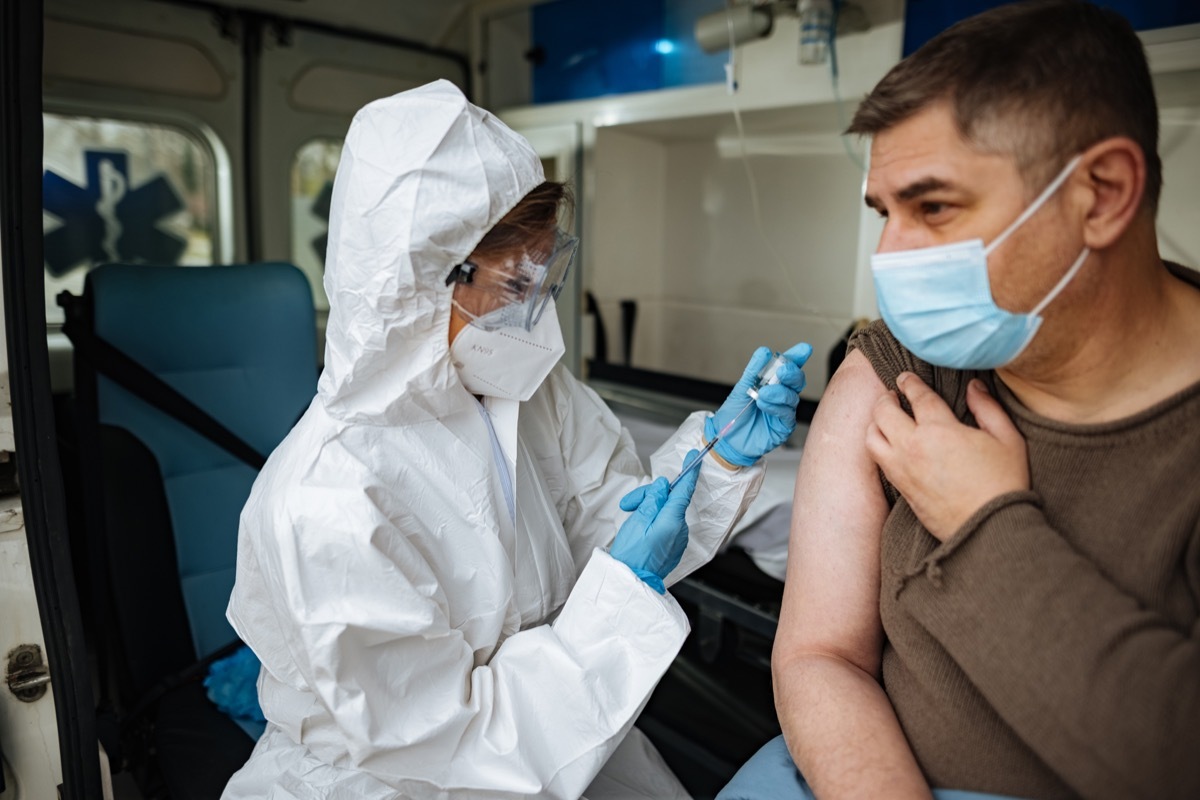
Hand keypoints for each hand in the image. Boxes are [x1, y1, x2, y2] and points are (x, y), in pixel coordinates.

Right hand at [609, 451, 700, 592]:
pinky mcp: (674, 547)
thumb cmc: (630, 555)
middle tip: (628, 504)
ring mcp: (679, 540)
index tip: (694, 457)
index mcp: (673, 521)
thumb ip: (653, 500)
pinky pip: (666, 526)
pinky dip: (654, 522)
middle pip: (669, 501)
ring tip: (630, 519)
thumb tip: (664, 485)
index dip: (689, 472)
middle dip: (650, 497)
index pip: (684, 491)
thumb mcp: (638, 521)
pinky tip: (639, 530)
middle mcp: (681, 530)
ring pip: (666, 513)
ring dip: (649, 510)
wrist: (630, 583)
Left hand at [707, 343, 812, 466]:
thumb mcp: (742, 388)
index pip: (789, 367)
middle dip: (792, 373)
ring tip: (762, 394)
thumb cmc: (735, 413)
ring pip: (792, 396)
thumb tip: (764, 351)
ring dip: (778, 392)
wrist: (727, 438)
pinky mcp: (784, 426)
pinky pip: (787, 414)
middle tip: (781, 370)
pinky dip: (776, 406)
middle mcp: (782, 395)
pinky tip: (764, 404)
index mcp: (773, 383)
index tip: (804, 349)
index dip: (798, 357)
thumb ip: (754, 370)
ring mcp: (785, 411)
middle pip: (797, 381)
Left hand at [866, 373, 1028, 540]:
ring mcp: (902, 469)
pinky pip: (878, 460)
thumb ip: (988, 408)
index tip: (905, 377)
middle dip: (885, 398)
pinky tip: (889, 443)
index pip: (916, 396)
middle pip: (883, 412)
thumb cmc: (1003, 485)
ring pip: (872, 437)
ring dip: (876, 422)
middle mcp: (913, 447)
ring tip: (886, 418)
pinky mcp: (901, 489)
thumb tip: (974, 387)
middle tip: (892, 394)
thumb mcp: (1008, 440)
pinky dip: (878, 445)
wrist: (990, 530)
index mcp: (940, 430)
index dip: (910, 383)